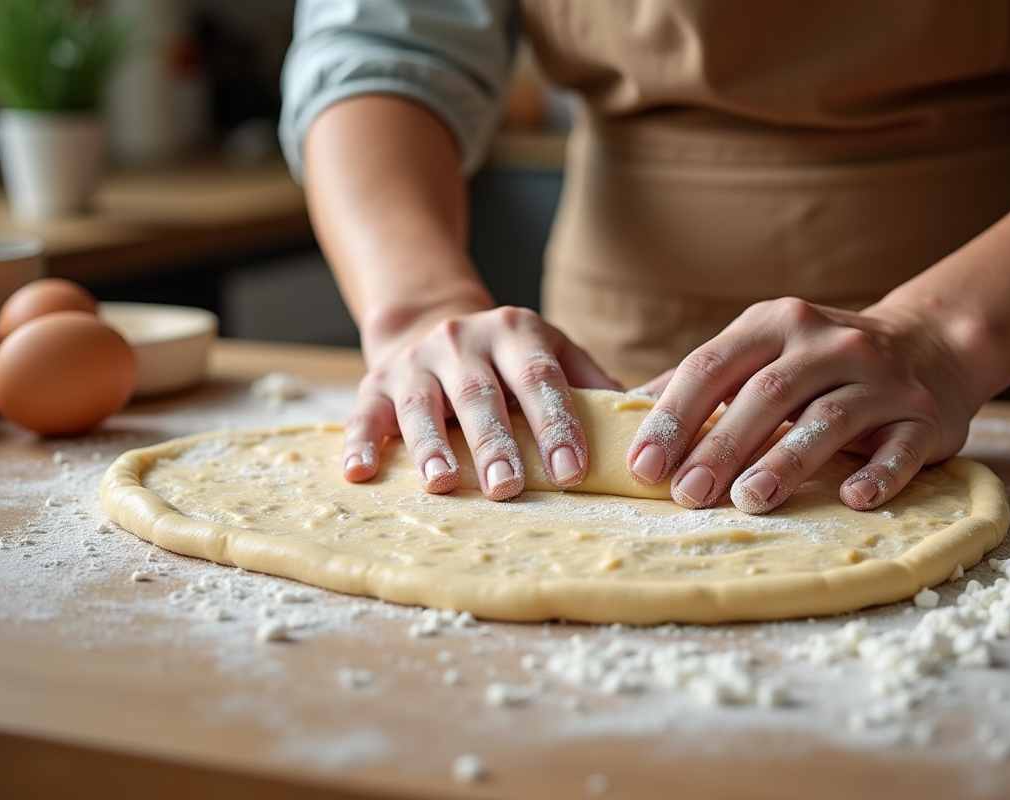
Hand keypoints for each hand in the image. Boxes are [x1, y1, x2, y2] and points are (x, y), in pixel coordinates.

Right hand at [342, 306, 621, 498]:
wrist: (431, 324)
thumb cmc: (510, 361)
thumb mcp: (554, 354)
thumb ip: (593, 384)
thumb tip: (651, 421)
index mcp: (516, 333)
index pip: (541, 379)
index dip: (557, 424)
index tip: (573, 470)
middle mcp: (462, 341)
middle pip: (480, 395)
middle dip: (495, 443)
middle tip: (509, 489)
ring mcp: (414, 362)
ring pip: (421, 406)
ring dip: (431, 446)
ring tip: (442, 485)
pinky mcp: (373, 384)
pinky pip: (363, 416)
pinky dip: (359, 444)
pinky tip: (360, 474)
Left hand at [624, 297, 985, 512]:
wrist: (930, 345)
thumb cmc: (820, 362)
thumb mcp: (762, 351)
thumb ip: (702, 380)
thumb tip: (624, 413)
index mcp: (775, 324)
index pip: (712, 366)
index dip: (674, 416)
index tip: (643, 465)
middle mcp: (827, 343)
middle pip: (766, 394)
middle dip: (721, 446)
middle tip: (687, 495)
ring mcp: (880, 378)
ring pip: (827, 418)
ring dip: (786, 461)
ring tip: (750, 501)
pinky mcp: (921, 416)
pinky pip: (899, 447)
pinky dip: (876, 473)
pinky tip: (850, 498)